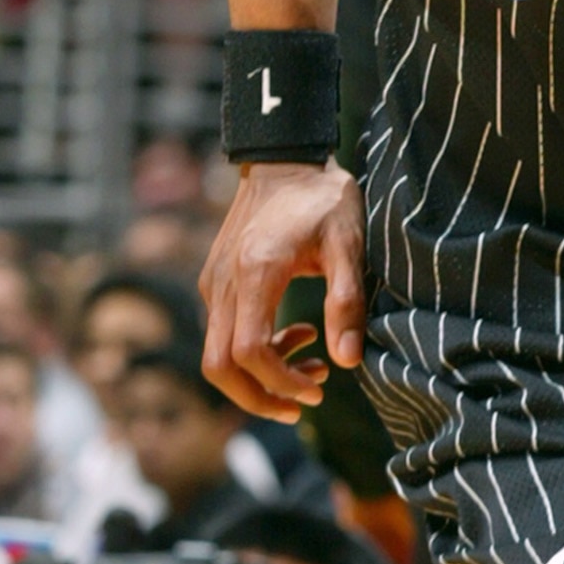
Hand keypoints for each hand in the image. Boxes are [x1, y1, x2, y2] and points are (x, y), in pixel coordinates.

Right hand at [199, 158, 366, 421]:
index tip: (319, 390)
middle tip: (306, 403)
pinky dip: (257, 352)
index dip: (280, 383)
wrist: (285, 159)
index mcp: (256, 272)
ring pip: (218, 356)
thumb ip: (347, 302)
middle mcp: (224, 282)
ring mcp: (214, 283)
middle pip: (218, 366)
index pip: (249, 351)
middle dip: (260, 398)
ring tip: (315, 368)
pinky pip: (224, 335)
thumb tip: (347, 362)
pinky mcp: (216, 283)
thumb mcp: (349, 245)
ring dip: (262, 377)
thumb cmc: (323, 199)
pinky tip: (299, 335)